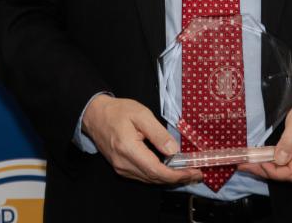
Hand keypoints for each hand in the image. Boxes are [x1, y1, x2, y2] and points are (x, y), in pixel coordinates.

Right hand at [80, 95, 203, 184]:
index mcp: (128, 149)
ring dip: (169, 178)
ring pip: (149, 179)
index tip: (192, 172)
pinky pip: (143, 176)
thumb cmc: (117, 112)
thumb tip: (173, 150)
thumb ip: (158, 133)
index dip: (176, 174)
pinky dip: (158, 175)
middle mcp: (123, 163)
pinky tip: (170, 170)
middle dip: (177, 178)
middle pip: (154, 178)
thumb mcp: (141, 114)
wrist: (94, 115)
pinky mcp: (121, 167)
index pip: (156, 170)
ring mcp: (121, 168)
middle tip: (196, 174)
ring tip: (187, 173)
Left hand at [239, 91, 291, 182]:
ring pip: (291, 172)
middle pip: (289, 175)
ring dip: (270, 168)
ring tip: (252, 163)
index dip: (271, 171)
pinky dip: (279, 164)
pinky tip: (266, 159)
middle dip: (266, 171)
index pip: (291, 172)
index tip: (255, 162)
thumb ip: (288, 142)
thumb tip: (278, 160)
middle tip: (245, 165)